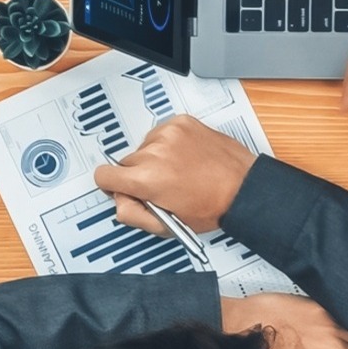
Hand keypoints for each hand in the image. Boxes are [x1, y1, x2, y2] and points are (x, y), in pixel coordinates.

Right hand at [93, 115, 258, 234]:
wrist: (243, 186)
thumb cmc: (212, 205)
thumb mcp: (168, 225)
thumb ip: (134, 215)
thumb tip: (120, 202)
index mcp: (147, 179)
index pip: (103, 175)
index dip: (114, 185)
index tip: (126, 188)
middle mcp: (154, 152)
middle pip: (125, 162)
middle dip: (138, 174)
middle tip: (161, 186)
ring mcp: (168, 134)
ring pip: (143, 147)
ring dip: (154, 158)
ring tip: (177, 171)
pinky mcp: (181, 123)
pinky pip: (160, 133)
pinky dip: (168, 145)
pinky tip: (184, 157)